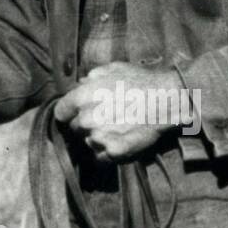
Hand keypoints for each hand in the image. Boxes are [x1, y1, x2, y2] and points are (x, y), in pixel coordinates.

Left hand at [53, 62, 182, 161]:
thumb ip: (89, 78)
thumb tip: (78, 85)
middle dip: (84, 124)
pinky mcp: (114, 153)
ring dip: (96, 138)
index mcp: (82, 97)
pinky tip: (118, 140)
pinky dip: (106, 152)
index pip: (61, 112)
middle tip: (102, 118)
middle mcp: (87, 119)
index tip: (74, 114)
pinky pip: (100, 157)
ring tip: (115, 128)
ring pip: (88, 142)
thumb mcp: (111, 69)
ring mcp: (100, 138)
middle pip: (74, 128)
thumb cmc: (140, 81)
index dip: (68, 113)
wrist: (167, 100)